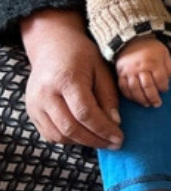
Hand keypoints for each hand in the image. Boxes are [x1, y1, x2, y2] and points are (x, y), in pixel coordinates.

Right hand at [19, 9, 122, 148]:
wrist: (52, 46)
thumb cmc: (81, 55)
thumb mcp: (101, 69)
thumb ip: (108, 96)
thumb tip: (115, 123)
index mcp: (66, 80)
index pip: (85, 113)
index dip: (104, 129)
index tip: (120, 137)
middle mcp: (46, 94)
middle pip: (71, 128)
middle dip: (95, 140)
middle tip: (114, 143)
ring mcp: (35, 104)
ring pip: (59, 135)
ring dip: (82, 142)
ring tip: (102, 141)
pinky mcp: (31, 111)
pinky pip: (49, 134)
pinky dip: (68, 139)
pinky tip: (85, 136)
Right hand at [115, 37, 170, 106]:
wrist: (132, 40)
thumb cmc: (152, 49)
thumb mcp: (165, 54)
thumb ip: (169, 67)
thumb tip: (168, 82)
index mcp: (153, 62)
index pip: (160, 79)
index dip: (164, 87)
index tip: (165, 90)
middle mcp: (140, 68)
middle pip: (147, 86)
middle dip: (153, 97)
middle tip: (157, 104)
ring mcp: (129, 72)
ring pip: (135, 89)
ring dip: (141, 99)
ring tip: (147, 104)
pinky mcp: (120, 74)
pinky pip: (123, 88)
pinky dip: (129, 96)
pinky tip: (135, 100)